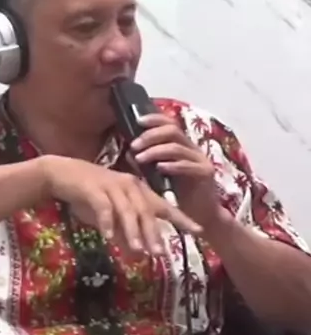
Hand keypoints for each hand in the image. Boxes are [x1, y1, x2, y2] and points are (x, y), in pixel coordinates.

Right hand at [40, 154, 201, 256]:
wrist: (60, 174)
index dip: (181, 218)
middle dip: (154, 234)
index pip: (164, 206)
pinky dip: (106, 223)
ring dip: (133, 232)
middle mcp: (129, 186)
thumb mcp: (110, 217)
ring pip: (127, 211)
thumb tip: (139, 256)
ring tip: (139, 251)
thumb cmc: (88, 195)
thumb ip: (124, 234)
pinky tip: (108, 238)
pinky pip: (103, 207)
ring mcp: (112, 186)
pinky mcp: (94, 189)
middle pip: (146, 212)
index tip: (199, 231)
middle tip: (161, 254)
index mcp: (138, 190)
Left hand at [129, 112, 222, 230]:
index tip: (137, 121)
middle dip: (150, 136)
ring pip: (177, 147)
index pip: (170, 123)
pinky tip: (159, 168)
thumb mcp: (157, 176)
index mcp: (182, 145)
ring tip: (140, 159)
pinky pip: (187, 165)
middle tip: (134, 145)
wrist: (200, 215)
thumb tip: (129, 152)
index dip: (154, 119)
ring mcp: (201, 159)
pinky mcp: (206, 173)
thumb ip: (146, 163)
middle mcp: (192, 148)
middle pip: (172, 130)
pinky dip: (171, 165)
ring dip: (155, 151)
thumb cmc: (178, 194)